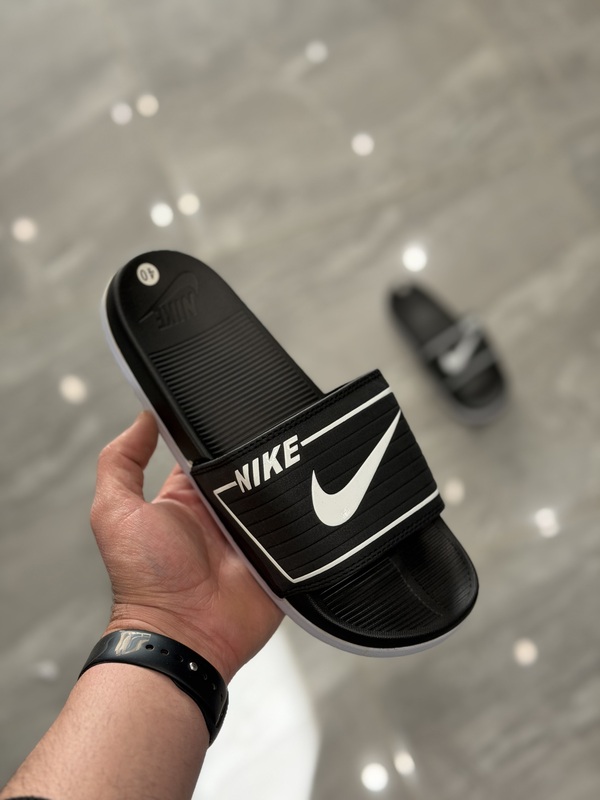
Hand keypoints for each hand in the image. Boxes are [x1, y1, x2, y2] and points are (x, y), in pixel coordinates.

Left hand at [91, 411, 282, 682]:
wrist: (185, 637)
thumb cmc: (145, 582)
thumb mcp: (115, 514)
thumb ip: (120, 463)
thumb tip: (142, 418)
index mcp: (185, 497)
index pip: (204, 449)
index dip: (213, 428)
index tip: (227, 404)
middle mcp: (220, 510)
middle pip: (246, 464)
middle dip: (255, 450)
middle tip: (265, 436)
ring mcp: (252, 531)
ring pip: (277, 488)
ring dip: (282, 477)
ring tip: (290, 462)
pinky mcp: (279, 552)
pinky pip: (299, 522)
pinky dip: (304, 509)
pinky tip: (312, 491)